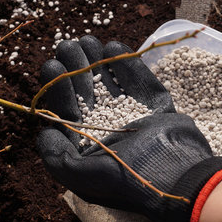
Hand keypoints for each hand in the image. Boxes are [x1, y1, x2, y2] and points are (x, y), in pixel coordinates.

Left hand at [37, 36, 221, 221]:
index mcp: (91, 146)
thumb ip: (57, 158)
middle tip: (68, 45)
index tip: (52, 65)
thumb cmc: (128, 181)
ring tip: (87, 40)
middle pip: (88, 93)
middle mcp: (110, 129)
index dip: (59, 88)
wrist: (178, 178)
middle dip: (76, 68)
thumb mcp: (82, 178)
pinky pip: (140, 81)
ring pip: (112, 83)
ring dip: (98, 62)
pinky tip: (113, 47)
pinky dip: (127, 65)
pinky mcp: (156, 107)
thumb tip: (44, 133)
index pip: (69, 112)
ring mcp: (134, 116)